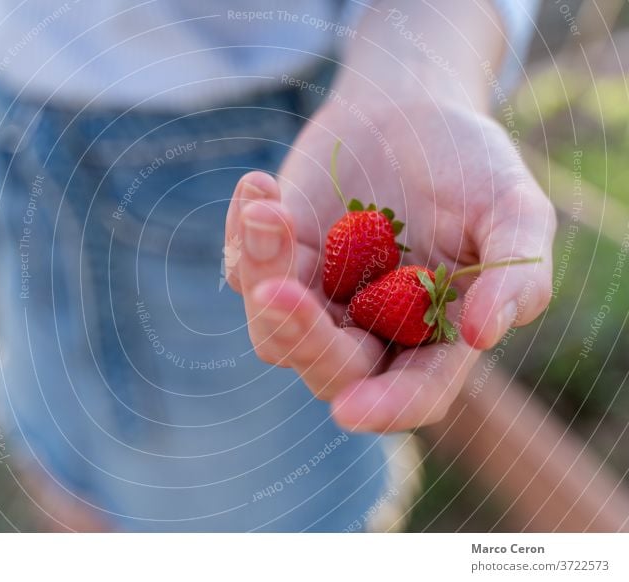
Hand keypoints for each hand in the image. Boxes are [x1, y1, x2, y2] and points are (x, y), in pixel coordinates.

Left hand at [225, 98, 555, 432]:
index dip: (387, 407)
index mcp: (435, 337)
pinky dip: (243, 235)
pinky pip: (246, 271)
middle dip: (304, 338)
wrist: (410, 112)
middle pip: (330, 370)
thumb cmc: (471, 167)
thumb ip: (516, 272)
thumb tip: (483, 333)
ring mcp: (321, 300)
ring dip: (262, 276)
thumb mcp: (515, 209)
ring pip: (273, 330)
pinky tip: (257, 186)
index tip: (351, 410)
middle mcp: (372, 331)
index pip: (414, 392)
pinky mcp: (282, 262)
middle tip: (280, 290)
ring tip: (268, 210)